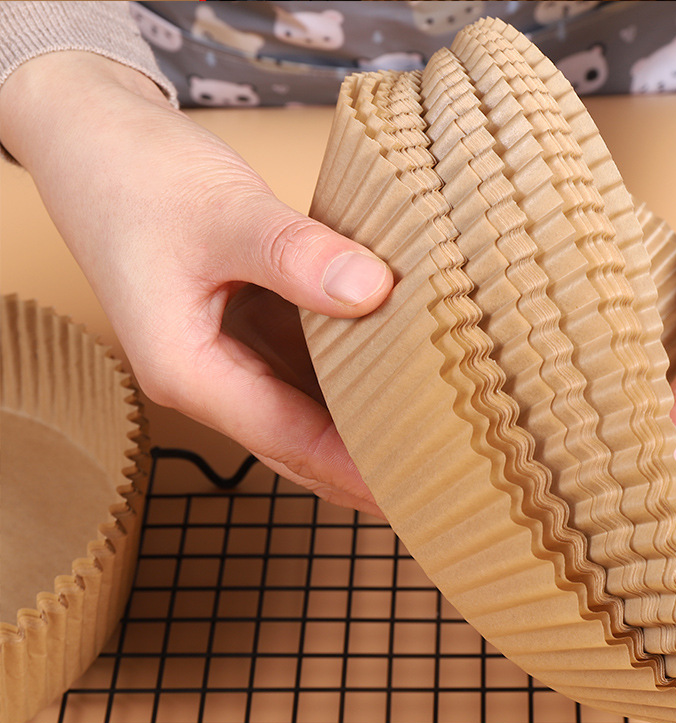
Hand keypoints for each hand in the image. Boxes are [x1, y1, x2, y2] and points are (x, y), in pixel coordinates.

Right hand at [0, 52, 392, 513]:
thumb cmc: (138, 176)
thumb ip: (295, 255)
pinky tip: (390, 376)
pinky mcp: (242, 328)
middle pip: (295, 443)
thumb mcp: (222, 212)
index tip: (416, 486)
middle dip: (360, 467)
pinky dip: (344, 378)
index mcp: (188, 371)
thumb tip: (371, 292)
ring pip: (300, 411)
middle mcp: (207, 377)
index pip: (287, 440)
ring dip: (355, 428)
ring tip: (426, 440)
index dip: (354, 469)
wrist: (98, 140)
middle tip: (435, 477)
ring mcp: (225, 356)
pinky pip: (301, 370)